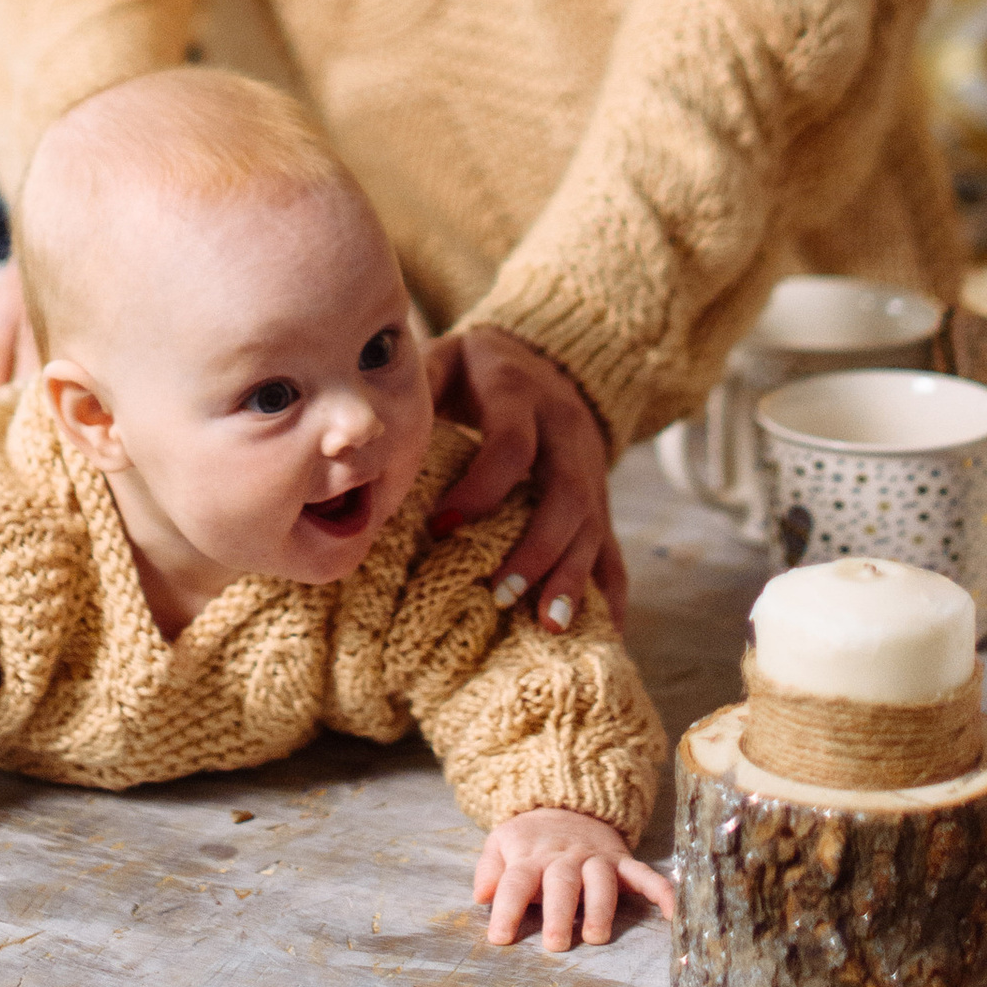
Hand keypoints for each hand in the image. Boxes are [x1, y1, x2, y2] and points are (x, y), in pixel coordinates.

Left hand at [424, 327, 626, 628]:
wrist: (544, 355)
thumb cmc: (473, 370)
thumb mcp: (444, 361)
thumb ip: (416, 386)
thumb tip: (374, 433)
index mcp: (519, 393)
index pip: (511, 447)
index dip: (479, 490)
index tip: (440, 528)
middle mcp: (565, 430)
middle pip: (567, 493)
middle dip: (537, 548)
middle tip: (499, 593)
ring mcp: (591, 464)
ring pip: (594, 523)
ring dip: (572, 575)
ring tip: (547, 624)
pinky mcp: (602, 495)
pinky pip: (613, 545)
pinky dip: (609, 590)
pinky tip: (605, 631)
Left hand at [475, 807, 673, 949]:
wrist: (568, 802)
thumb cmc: (530, 838)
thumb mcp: (501, 842)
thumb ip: (489, 868)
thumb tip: (481, 895)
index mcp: (530, 856)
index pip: (515, 882)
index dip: (507, 909)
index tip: (500, 938)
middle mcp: (564, 858)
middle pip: (561, 882)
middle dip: (558, 912)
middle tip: (554, 944)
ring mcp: (595, 858)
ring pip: (600, 880)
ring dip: (600, 907)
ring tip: (595, 936)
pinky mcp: (621, 861)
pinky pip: (644, 875)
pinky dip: (660, 891)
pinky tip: (672, 913)